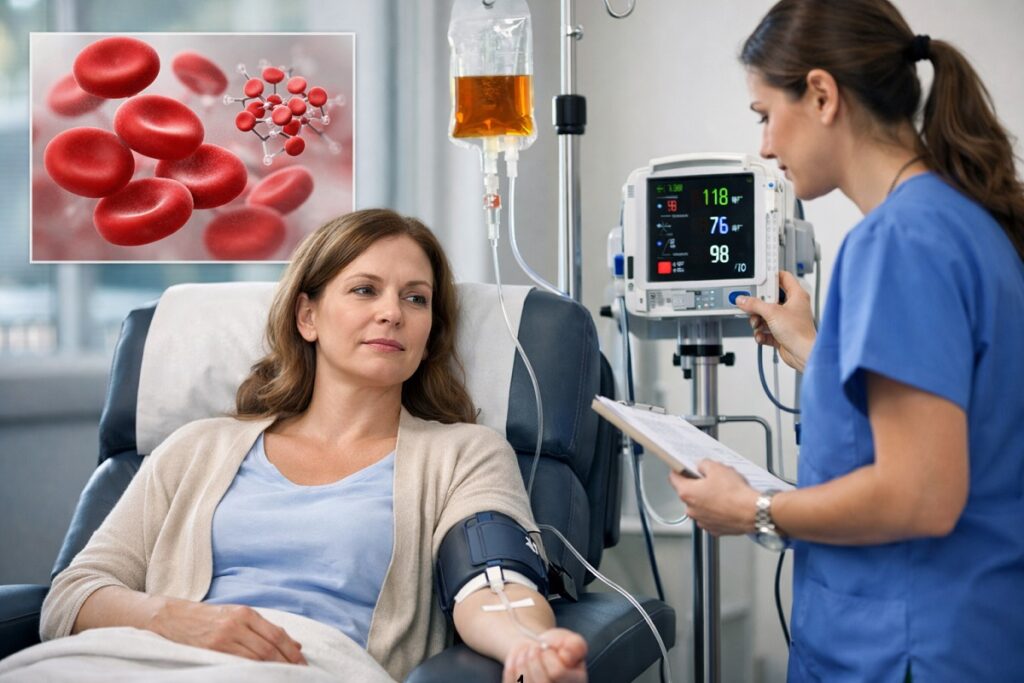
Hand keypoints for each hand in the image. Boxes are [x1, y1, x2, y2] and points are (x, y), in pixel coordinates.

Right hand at [147, 598, 306, 664]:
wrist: (171, 616)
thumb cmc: (208, 618)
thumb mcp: (237, 616)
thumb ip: (266, 629)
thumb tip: (296, 644)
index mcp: (246, 613)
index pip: (277, 634)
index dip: (292, 651)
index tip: (303, 664)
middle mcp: (236, 623)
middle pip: (269, 647)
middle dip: (287, 663)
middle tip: (299, 674)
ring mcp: (223, 637)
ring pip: (256, 657)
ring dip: (273, 669)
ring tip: (284, 677)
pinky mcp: (211, 650)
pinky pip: (237, 663)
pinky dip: (252, 671)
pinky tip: (260, 675)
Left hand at [502, 628, 586, 682]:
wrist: (539, 651)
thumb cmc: (557, 646)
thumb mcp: (571, 640)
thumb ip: (576, 645)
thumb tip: (566, 656)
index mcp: (576, 682)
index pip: (557, 672)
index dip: (549, 655)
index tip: (547, 647)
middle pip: (541, 682)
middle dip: (533, 658)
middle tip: (534, 648)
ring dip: (522, 660)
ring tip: (527, 652)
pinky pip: (511, 682)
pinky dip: (511, 666)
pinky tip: (518, 658)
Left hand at [668, 461, 759, 535]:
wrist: (752, 512)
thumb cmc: (735, 494)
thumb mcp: (717, 468)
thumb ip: (704, 464)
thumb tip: (702, 465)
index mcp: (687, 493)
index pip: (673, 478)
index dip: (679, 470)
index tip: (683, 467)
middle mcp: (691, 510)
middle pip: (688, 493)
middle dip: (698, 485)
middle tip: (711, 478)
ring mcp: (702, 521)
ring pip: (700, 506)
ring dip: (708, 499)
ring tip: (723, 492)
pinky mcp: (714, 529)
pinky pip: (711, 517)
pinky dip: (716, 511)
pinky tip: (727, 504)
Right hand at [735, 271, 815, 371]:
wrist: (803, 354)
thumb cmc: (799, 332)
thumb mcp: (772, 313)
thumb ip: (754, 304)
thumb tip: (743, 300)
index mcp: (796, 295)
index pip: (783, 278)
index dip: (771, 276)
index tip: (758, 279)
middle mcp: (793, 307)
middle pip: (770, 299)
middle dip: (758, 305)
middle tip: (752, 306)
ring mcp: (787, 321)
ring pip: (766, 315)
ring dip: (757, 321)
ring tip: (757, 324)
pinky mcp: (782, 334)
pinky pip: (766, 330)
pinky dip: (761, 333)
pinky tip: (761, 335)